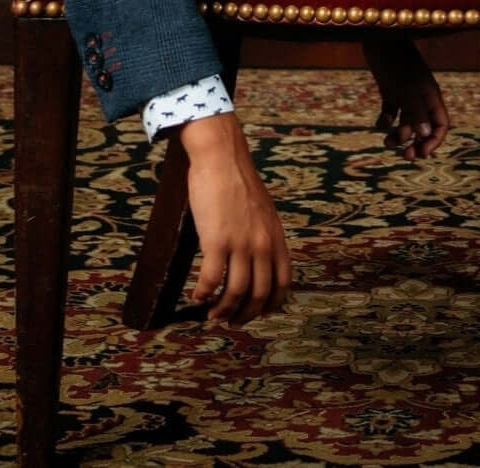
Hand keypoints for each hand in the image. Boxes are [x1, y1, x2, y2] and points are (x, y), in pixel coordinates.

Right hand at [179, 112, 290, 323]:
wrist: (222, 158)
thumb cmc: (238, 182)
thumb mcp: (263, 212)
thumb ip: (264, 236)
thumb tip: (257, 259)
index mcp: (276, 237)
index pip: (283, 282)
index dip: (271, 305)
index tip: (257, 314)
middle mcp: (263, 244)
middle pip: (260, 294)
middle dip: (245, 314)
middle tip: (230, 321)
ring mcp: (241, 243)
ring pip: (235, 293)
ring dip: (222, 311)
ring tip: (211, 315)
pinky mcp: (217, 240)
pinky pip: (211, 280)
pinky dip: (203, 295)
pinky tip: (196, 297)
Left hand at [362, 33, 450, 160]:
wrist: (380, 35)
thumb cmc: (396, 59)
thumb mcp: (407, 86)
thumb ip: (416, 110)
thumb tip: (424, 135)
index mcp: (430, 95)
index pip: (441, 125)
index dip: (434, 141)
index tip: (422, 153)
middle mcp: (420, 97)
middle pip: (423, 128)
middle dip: (416, 143)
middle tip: (405, 156)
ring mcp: (405, 93)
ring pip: (406, 123)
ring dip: (398, 135)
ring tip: (387, 141)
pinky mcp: (389, 89)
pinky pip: (391, 113)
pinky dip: (385, 122)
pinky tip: (379, 122)